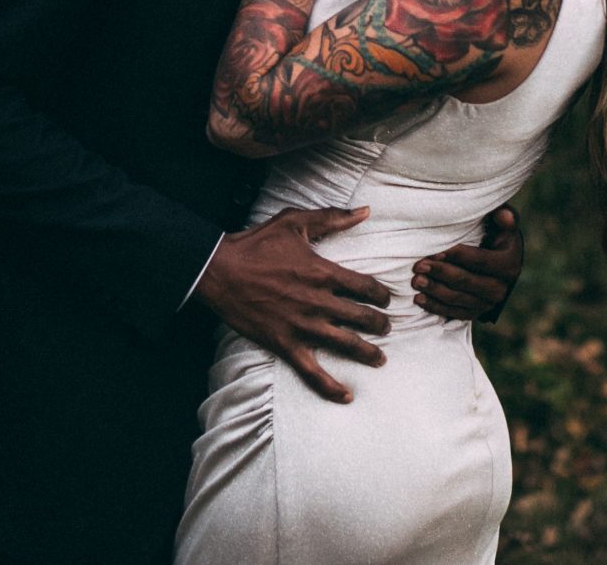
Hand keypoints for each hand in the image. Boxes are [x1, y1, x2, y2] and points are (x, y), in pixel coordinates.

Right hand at [194, 205, 391, 402]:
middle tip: (387, 328)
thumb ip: (332, 217)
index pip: (366, 287)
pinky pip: (312, 372)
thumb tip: (364, 211)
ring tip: (380, 359)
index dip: (381, 295)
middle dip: (380, 325)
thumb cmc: (256, 244)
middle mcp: (318, 302)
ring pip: (345, 344)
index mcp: (323, 272)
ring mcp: (302, 326)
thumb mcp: (295, 222)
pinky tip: (346, 395)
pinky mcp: (285, 344)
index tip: (386, 299)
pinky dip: (330, 386)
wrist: (219, 271)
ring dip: (367, 353)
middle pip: (362, 318)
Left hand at [413, 204, 523, 320]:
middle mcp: (500, 288)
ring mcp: (487, 304)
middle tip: (418, 266)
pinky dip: (436, 307)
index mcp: (508, 265)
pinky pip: (454, 313)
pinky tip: (419, 299)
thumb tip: (503, 214)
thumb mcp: (503, 226)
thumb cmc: (497, 238)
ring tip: (416, 281)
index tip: (434, 252)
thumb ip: (504, 218)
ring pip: (457, 299)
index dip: (456, 256)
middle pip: (465, 281)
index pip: (479, 260)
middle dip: (440, 273)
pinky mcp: (476, 313)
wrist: (501, 266)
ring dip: (434, 290)